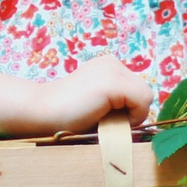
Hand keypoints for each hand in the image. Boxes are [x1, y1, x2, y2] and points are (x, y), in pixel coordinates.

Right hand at [28, 54, 154, 132]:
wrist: (41, 112)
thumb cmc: (66, 116)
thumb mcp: (98, 104)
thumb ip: (118, 104)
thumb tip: (140, 116)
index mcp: (108, 67)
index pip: (137, 91)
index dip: (129, 110)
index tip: (107, 119)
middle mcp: (113, 63)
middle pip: (143, 93)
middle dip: (131, 112)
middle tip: (106, 122)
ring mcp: (113, 70)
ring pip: (145, 97)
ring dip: (131, 116)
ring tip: (105, 122)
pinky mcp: (114, 83)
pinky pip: (142, 102)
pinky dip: (132, 117)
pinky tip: (108, 121)